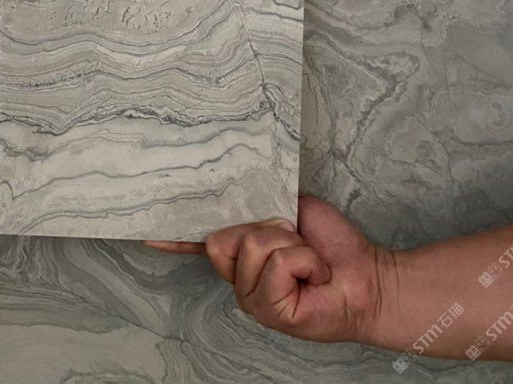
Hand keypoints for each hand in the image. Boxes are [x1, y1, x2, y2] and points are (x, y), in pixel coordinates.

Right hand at [144, 195, 391, 344]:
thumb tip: (231, 201)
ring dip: (291, 245)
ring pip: (255, 248)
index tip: (147, 230)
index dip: (173, 236)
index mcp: (241, 252)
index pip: (198, 243)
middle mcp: (239, 277)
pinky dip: (303, 261)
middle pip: (224, 237)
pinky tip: (313, 276)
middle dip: (265, 229)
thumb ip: (256, 207)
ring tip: (308, 259)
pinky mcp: (270, 311)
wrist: (365, 275)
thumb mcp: (287, 211)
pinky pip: (278, 266)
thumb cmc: (330, 245)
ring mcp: (251, 298)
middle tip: (292, 239)